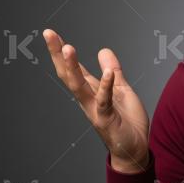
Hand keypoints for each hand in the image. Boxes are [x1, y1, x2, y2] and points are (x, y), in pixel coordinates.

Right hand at [43, 29, 149, 172]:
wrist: (135, 149)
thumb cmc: (127, 122)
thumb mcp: (122, 90)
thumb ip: (113, 72)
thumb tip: (103, 50)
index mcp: (91, 91)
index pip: (74, 68)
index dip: (62, 51)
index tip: (50, 33)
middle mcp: (88, 100)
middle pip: (69, 74)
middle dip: (58, 54)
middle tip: (48, 34)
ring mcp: (95, 110)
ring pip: (79, 87)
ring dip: (72, 67)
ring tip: (67, 48)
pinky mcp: (106, 119)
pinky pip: (104, 101)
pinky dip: (105, 87)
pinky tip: (106, 73)